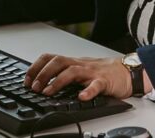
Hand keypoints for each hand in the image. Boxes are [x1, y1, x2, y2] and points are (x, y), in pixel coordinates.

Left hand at [24, 53, 138, 100]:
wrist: (128, 71)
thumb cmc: (104, 72)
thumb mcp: (81, 70)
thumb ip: (65, 73)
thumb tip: (42, 83)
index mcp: (73, 62)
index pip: (51, 58)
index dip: (36, 67)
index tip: (26, 79)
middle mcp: (80, 64)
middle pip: (58, 62)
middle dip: (43, 74)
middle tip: (34, 87)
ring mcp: (92, 72)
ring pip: (73, 72)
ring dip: (58, 82)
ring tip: (49, 92)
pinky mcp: (104, 81)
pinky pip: (96, 85)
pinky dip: (88, 91)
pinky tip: (81, 97)